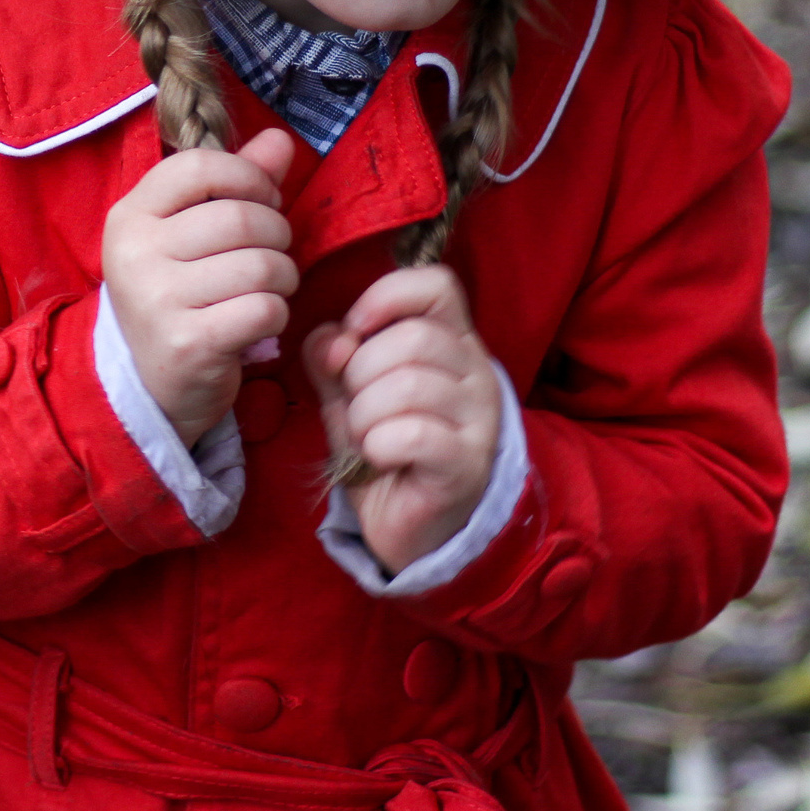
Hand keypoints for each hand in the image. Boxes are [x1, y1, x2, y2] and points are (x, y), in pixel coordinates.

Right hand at [100, 128, 299, 445]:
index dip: (249, 177)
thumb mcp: (191, 234)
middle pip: (242, 218)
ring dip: (283, 277)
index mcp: (130, 216)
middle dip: (278, 234)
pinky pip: (264, 309)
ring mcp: (157, 300)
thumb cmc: (177, 295)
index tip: (263, 200)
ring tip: (270, 288)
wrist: (145, 384)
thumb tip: (280, 140)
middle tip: (273, 254)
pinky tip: (261, 320)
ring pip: (261, 265)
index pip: (200, 166)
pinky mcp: (187, 343)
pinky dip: (277, 314)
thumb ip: (236, 183)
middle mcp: (135, 253)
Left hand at [305, 265, 500, 573]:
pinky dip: (378, 443)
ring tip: (365, 436)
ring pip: (410, 385)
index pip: (436, 285)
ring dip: (365, 413)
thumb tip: (330, 339)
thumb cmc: (385, 446)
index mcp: (452, 340)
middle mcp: (476, 372)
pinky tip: (378, 458)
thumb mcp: (349, 392)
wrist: (413, 525)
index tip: (355, 331)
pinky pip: (414, 434)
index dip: (385, 297)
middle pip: (413, 338)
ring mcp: (479, 419)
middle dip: (360, 371)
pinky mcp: (468, 464)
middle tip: (355, 406)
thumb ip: (333, 356)